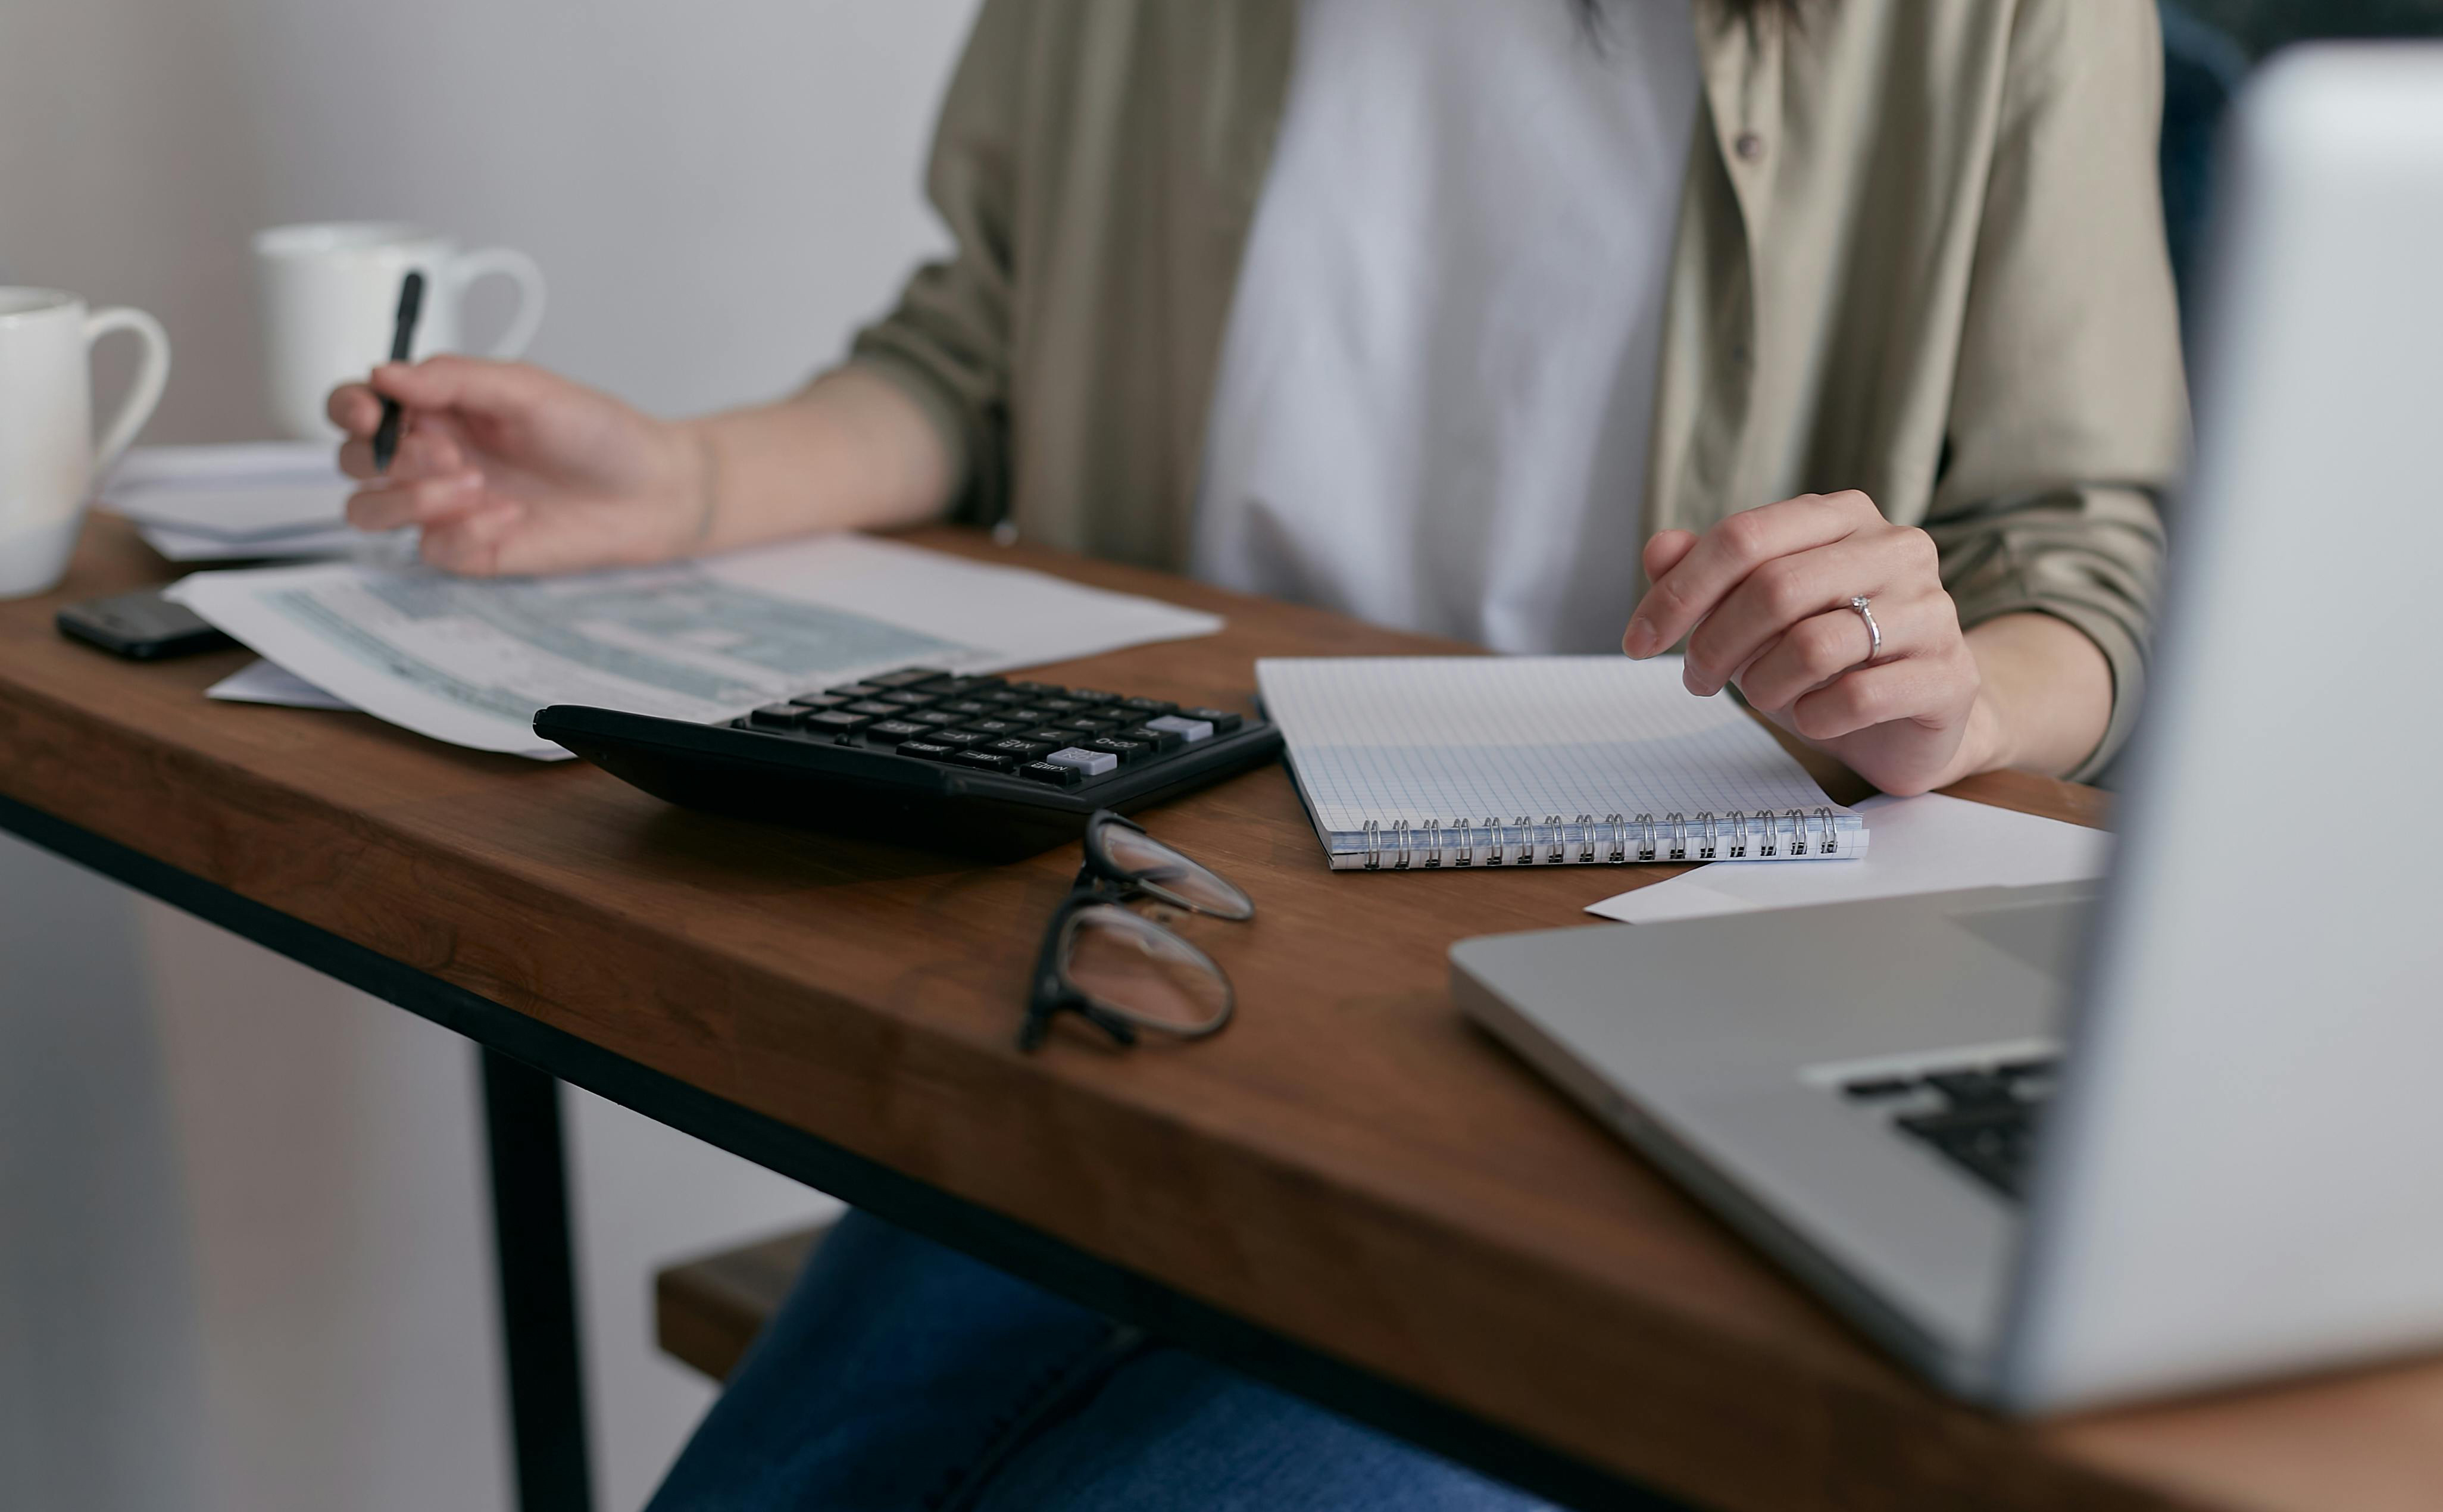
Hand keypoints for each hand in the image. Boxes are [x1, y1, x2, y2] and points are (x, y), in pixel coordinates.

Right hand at [330, 356, 709, 574]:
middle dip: (388, 456)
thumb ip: (454, 378)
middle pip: (351, 460)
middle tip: (451, 452)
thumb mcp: (527, 389)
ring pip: (369, 510)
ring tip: (474, 482)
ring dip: (408, 498)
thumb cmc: (596, 433)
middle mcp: (430, 455)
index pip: (357, 406)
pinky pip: (431, 549)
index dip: (348, 408)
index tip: (370, 412)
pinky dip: (465, 532)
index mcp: (437, 407)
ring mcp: (444, 506)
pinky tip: (512, 516)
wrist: (651, 491)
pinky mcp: (468, 549)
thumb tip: (385, 372)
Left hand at [1622, 491, 1996, 794]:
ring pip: (1813, 645)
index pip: (1744, 537)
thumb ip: (1708, 576)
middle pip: (1773, 588)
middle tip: (1697, 680)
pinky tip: (1812, 717)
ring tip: (1762, 696)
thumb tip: (1659, 549)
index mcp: (1843, 518)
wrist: (1912, 719)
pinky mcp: (1949, 675)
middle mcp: (1896, 548)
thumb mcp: (1756, 615)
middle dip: (1714, 644)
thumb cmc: (1826, 659)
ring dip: (1763, 684)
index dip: (1679, 592)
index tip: (1637, 641)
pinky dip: (1815, 717)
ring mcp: (1931, 610)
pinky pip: (1858, 697)